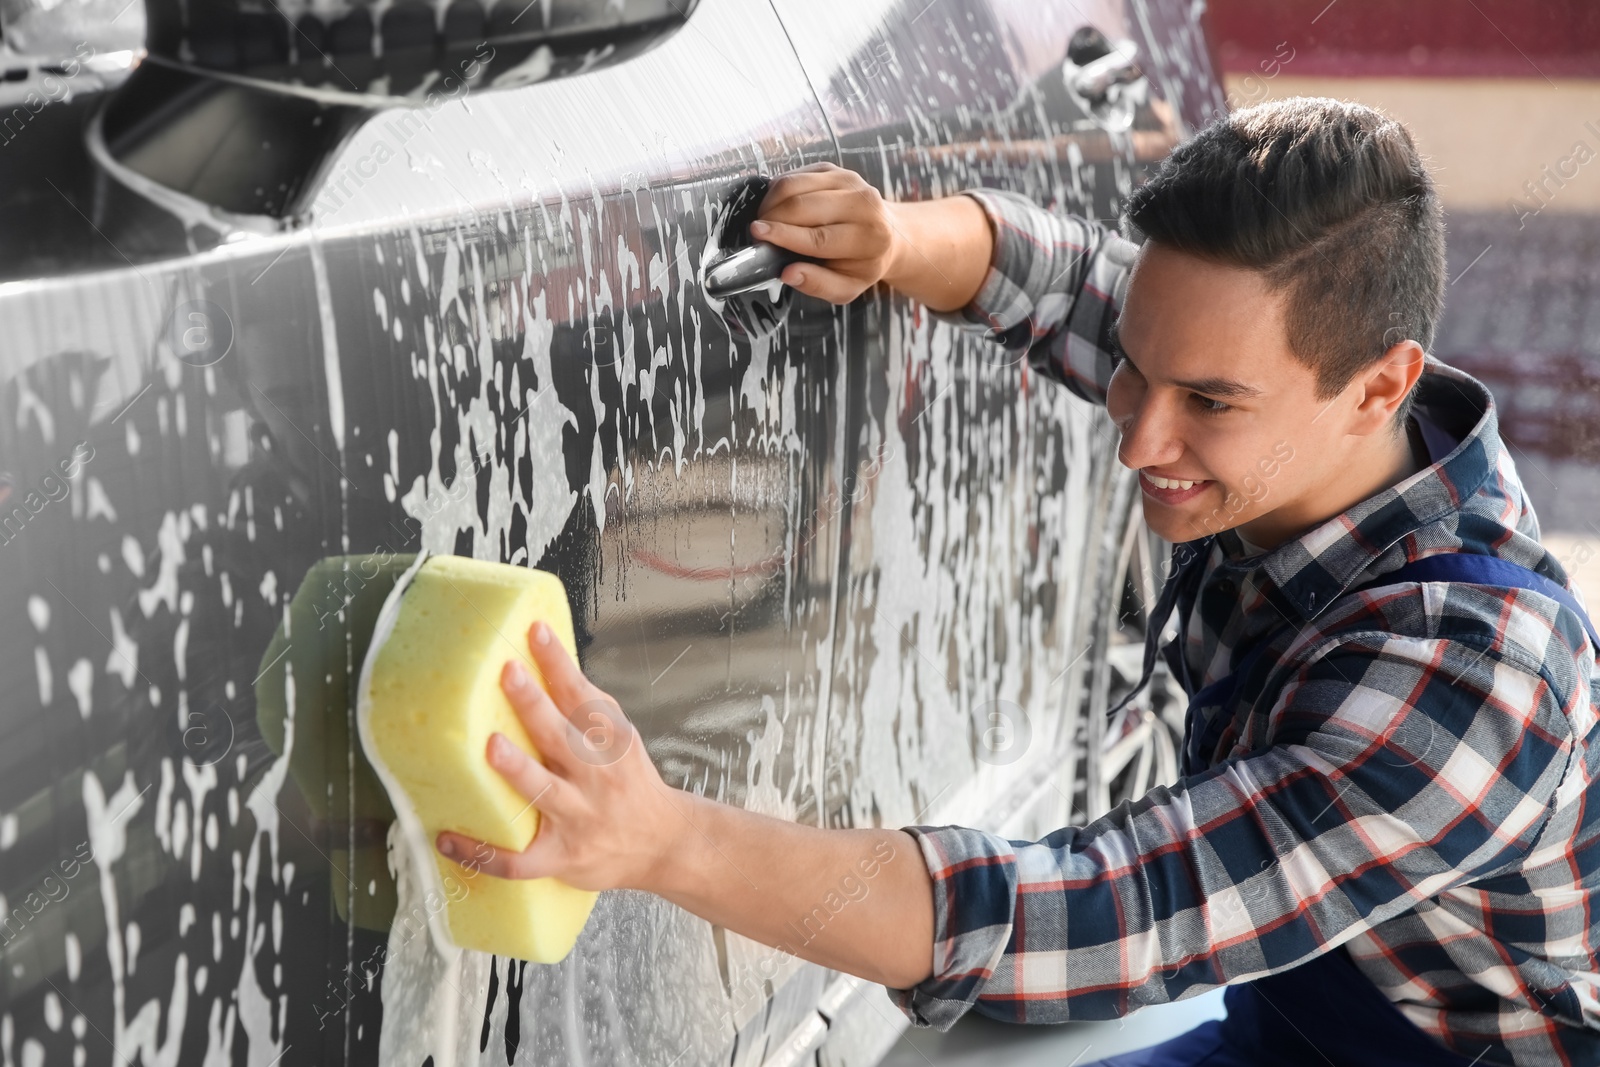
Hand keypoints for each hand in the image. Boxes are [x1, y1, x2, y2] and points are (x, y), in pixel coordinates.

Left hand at [434, 621, 686, 891]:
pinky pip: (518, 860)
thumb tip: (550, 662)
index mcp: (610, 743)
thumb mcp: (621, 739)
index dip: (558, 663)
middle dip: (534, 704)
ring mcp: (579, 818)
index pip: (581, 695)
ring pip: (545, 792)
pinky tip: (447, 840)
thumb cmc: (630, 783)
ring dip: (519, 769)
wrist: (663, 843)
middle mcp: (596, 777)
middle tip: (508, 672)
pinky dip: (483, 853)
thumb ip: (589, 708)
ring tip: (492, 747)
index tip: (536, 631)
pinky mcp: (561, 857)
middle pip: (561, 736)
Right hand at [753, 163, 992, 311]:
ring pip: (794, 185)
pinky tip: (777, 209)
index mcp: (870, 238)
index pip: (819, 237)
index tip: (757, 234)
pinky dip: (777, 192)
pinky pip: (794, 175)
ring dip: (770, 203)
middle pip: (803, 206)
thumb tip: (788, 273)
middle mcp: (863, 203)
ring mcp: (848, 181)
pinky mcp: (833, 169)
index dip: (784, 235)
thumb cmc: (862, 264)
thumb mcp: (846, 287)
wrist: (888, 233)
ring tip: (765, 222)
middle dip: (772, 218)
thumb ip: (818, 284)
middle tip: (757, 234)